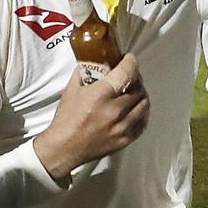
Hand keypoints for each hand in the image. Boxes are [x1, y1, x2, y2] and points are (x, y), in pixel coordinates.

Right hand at [33, 53, 149, 181]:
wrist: (63, 148)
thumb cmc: (66, 119)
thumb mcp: (71, 90)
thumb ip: (83, 73)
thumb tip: (92, 62)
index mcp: (101, 95)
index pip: (127, 72)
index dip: (131, 62)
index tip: (129, 59)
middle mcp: (115, 110)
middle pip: (138, 87)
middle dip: (136, 78)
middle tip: (130, 75)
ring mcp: (121, 127)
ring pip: (144, 104)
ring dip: (141, 95)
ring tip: (135, 92)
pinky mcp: (124, 140)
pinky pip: (142, 123)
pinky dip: (142, 114)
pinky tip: (136, 110)